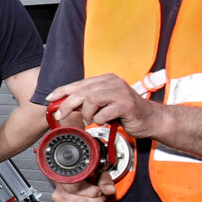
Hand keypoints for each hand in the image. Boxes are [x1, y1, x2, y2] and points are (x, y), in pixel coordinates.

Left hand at [46, 73, 162, 140]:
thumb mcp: (104, 104)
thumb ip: (87, 102)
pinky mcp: (126, 104)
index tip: (50, 98)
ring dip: (87, 114)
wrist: (151, 119)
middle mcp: (112, 82)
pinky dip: (100, 120)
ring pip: (91, 100)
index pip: (79, 83)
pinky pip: (104, 113)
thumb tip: (64, 105)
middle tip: (61, 115)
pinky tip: (105, 122)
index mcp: (105, 80)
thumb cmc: (127, 112)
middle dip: (67, 104)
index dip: (62, 91)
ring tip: (91, 120)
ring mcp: (120, 92)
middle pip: (82, 91)